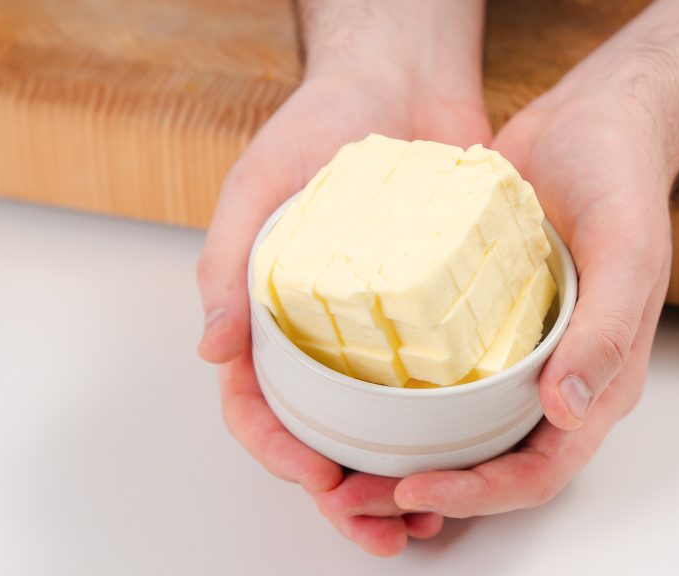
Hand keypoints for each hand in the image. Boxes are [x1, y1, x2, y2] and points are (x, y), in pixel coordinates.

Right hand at [197, 46, 490, 553]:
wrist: (400, 81)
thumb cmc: (317, 126)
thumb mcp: (256, 187)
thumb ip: (227, 267)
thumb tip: (211, 351)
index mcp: (268, 315)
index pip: (256, 403)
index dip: (276, 451)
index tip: (314, 477)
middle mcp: (323, 333)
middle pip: (320, 434)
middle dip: (342, 494)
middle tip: (377, 530)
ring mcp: (379, 329)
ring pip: (379, 428)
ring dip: (395, 481)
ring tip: (426, 520)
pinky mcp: (433, 315)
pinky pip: (437, 386)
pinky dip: (446, 432)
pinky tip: (467, 458)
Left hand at [393, 82, 675, 516]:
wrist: (592, 121)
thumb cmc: (621, 181)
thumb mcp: (628, 251)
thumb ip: (607, 332)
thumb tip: (567, 410)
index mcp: (596, 382)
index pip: (539, 471)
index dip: (479, 494)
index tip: (413, 488)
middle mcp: (553, 380)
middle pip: (489, 466)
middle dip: (427, 492)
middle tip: (355, 497)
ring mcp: (513, 353)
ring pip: (458, 434)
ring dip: (404, 459)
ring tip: (341, 467)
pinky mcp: (479, 322)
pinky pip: (440, 379)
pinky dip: (401, 405)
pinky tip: (352, 400)